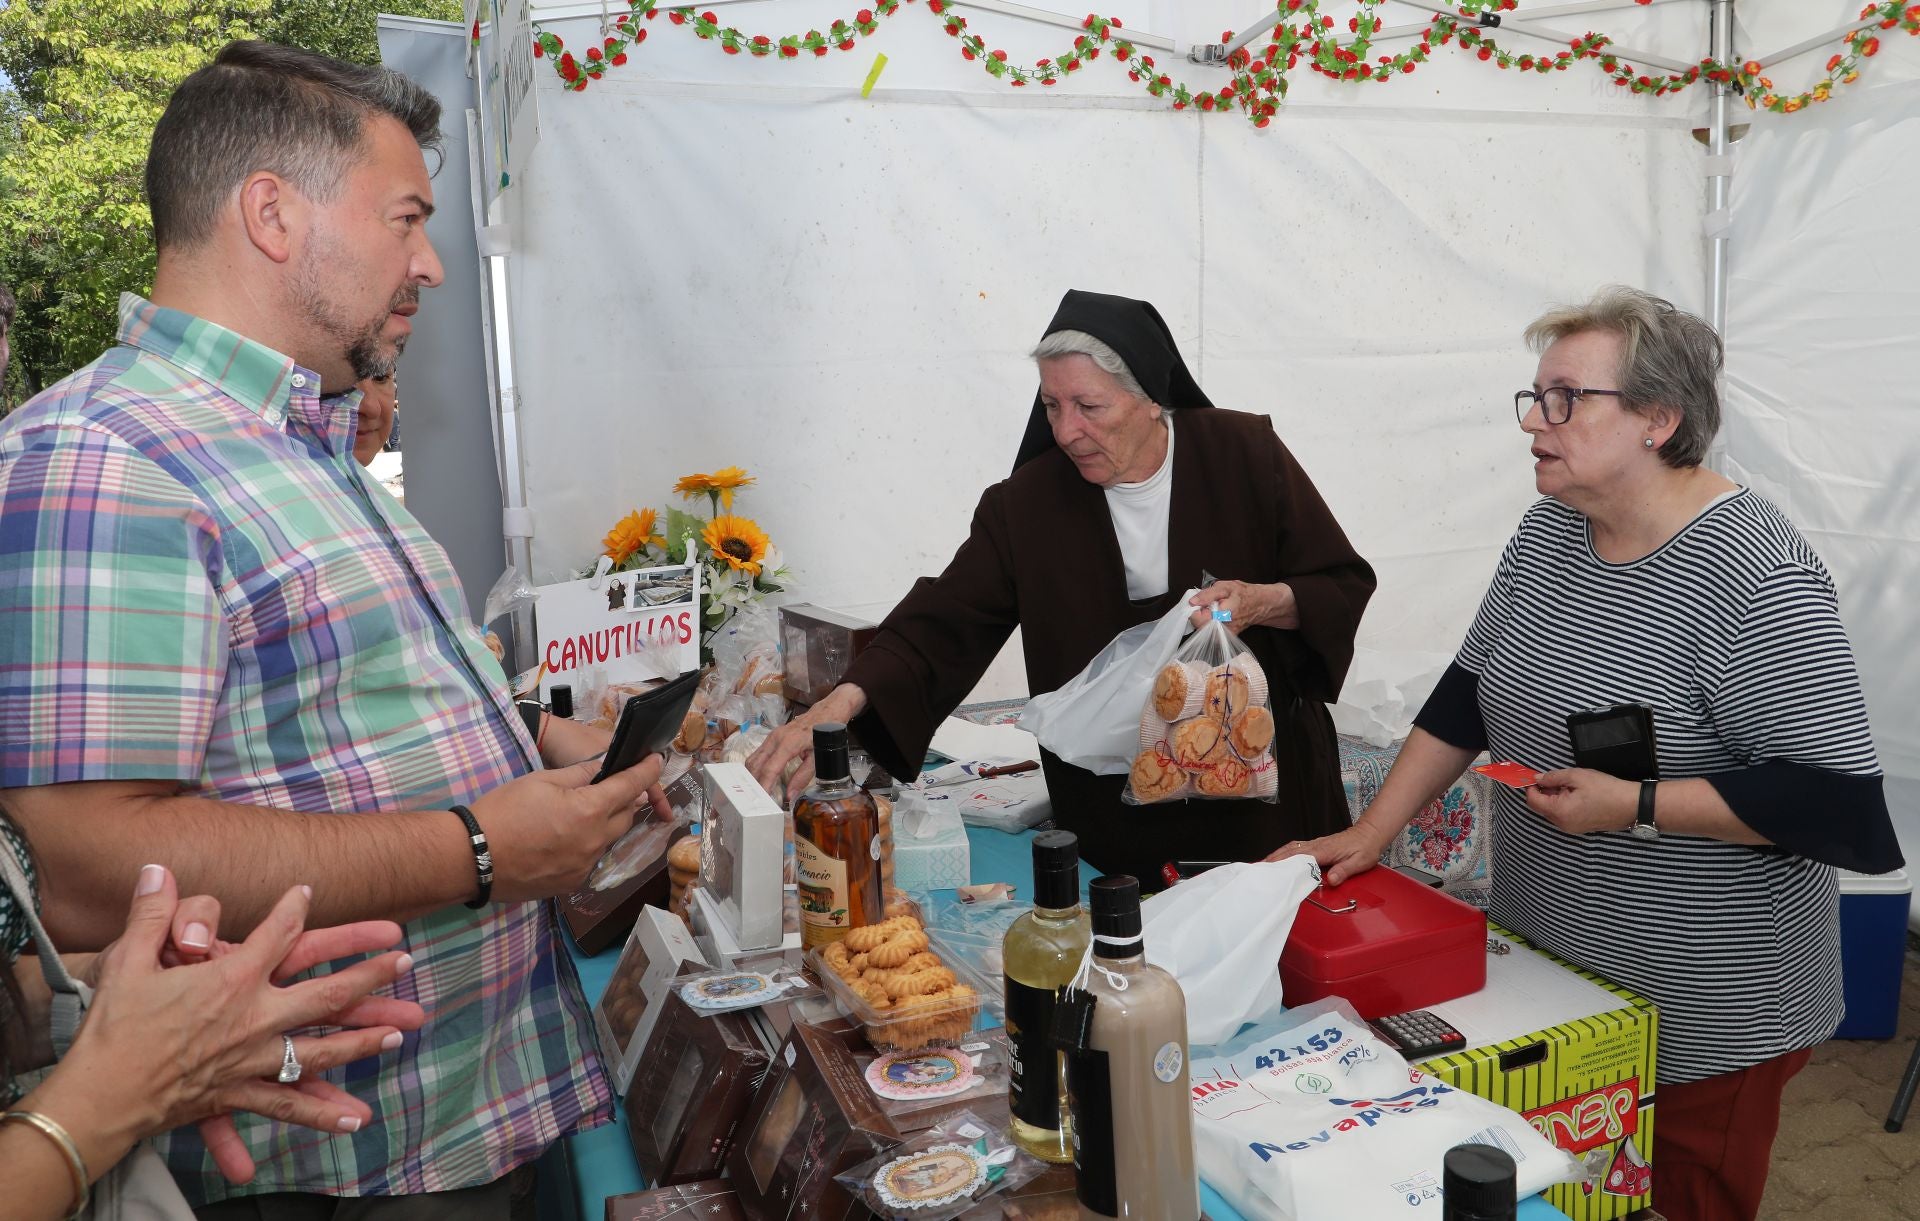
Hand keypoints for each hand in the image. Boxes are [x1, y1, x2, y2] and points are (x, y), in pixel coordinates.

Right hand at [58, 867, 420, 1182]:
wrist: (100, 1093)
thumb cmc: (113, 1027)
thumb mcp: (129, 959)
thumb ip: (153, 912)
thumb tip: (158, 867)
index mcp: (233, 979)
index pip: (278, 934)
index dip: (293, 908)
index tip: (308, 891)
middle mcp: (255, 1018)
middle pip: (326, 992)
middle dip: (370, 975)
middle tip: (405, 961)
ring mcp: (253, 1059)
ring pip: (323, 1049)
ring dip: (364, 1038)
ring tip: (400, 1031)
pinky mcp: (240, 1094)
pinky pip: (289, 1104)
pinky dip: (322, 1112)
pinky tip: (354, 1120)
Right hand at [470, 756, 667, 901]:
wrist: (472, 857)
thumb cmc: (503, 812)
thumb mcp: (541, 780)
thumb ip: (580, 775)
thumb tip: (604, 768)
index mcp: (590, 811)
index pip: (632, 786)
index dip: (648, 771)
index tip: (657, 761)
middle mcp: (594, 841)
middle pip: (625, 815)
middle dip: (625, 798)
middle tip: (613, 785)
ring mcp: (584, 866)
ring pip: (608, 838)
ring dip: (604, 822)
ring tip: (582, 812)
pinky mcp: (570, 884)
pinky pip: (590, 859)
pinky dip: (587, 844)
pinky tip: (564, 838)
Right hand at [748, 684, 867, 804]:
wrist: (826, 713)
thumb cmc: (824, 734)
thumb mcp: (817, 758)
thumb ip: (803, 777)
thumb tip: (789, 796)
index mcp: (788, 744)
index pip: (770, 769)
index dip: (764, 786)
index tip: (761, 800)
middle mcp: (775, 739)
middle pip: (756, 765)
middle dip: (754, 783)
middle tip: (756, 800)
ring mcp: (771, 737)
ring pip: (753, 759)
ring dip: (752, 776)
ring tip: (756, 792)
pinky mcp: (771, 737)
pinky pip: (758, 755)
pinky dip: (756, 768)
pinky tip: (759, 778)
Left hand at [1189, 581, 1298, 633]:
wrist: (1260, 605)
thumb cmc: (1243, 593)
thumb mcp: (1225, 587)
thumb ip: (1207, 594)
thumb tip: (1192, 602)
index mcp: (1222, 616)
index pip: (1196, 619)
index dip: (1196, 609)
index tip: (1202, 602)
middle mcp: (1223, 630)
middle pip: (1198, 625)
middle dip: (1200, 613)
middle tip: (1211, 604)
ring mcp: (1224, 636)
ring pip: (1203, 629)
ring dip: (1205, 618)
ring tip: (1216, 609)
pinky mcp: (1226, 638)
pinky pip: (1210, 632)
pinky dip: (1210, 623)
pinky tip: (1218, 616)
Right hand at [1266, 821, 1390, 886]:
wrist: (1370, 833)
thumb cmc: (1365, 849)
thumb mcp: (1359, 862)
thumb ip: (1344, 870)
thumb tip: (1331, 879)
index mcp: (1324, 850)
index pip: (1300, 858)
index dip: (1285, 864)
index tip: (1271, 871)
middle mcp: (1316, 845)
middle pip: (1290, 851)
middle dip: (1273, 859)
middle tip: (1258, 869)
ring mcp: (1315, 843)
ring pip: (1291, 848)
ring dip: (1276, 855)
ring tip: (1262, 865)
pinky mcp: (1316, 844)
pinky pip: (1296, 847)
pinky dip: (1283, 852)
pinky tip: (1278, 858)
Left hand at [1524, 768, 1636, 835]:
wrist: (1632, 805)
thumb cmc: (1605, 789)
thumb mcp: (1577, 776)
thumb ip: (1553, 777)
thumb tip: (1537, 779)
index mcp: (1559, 812)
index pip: (1533, 801)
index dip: (1530, 787)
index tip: (1533, 776)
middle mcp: (1562, 824)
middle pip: (1541, 807)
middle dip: (1543, 792)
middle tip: (1554, 778)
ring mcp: (1571, 828)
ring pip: (1552, 811)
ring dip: (1554, 797)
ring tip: (1569, 785)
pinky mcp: (1580, 828)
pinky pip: (1563, 815)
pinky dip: (1563, 804)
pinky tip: (1575, 794)